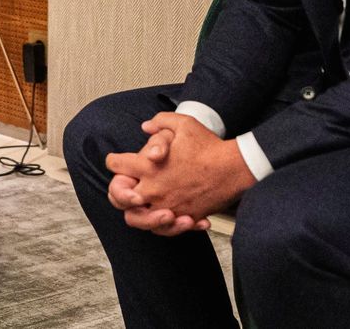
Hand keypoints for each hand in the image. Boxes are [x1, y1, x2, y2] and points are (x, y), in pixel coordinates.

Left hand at [111, 113, 255, 233]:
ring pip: (140, 219)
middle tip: (128, 187)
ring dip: (139, 212)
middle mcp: (153, 188)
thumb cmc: (209, 145)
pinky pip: (166, 228)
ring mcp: (168, 205)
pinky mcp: (185, 216)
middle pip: (120, 197)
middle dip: (119, 191)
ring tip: (146, 205)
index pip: (117, 165)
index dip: (114, 161)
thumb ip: (160, 122)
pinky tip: (171, 216)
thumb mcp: (183, 124)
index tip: (117, 161)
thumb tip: (145, 127)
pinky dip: (165, 224)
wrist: (234, 168)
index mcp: (148, 166)